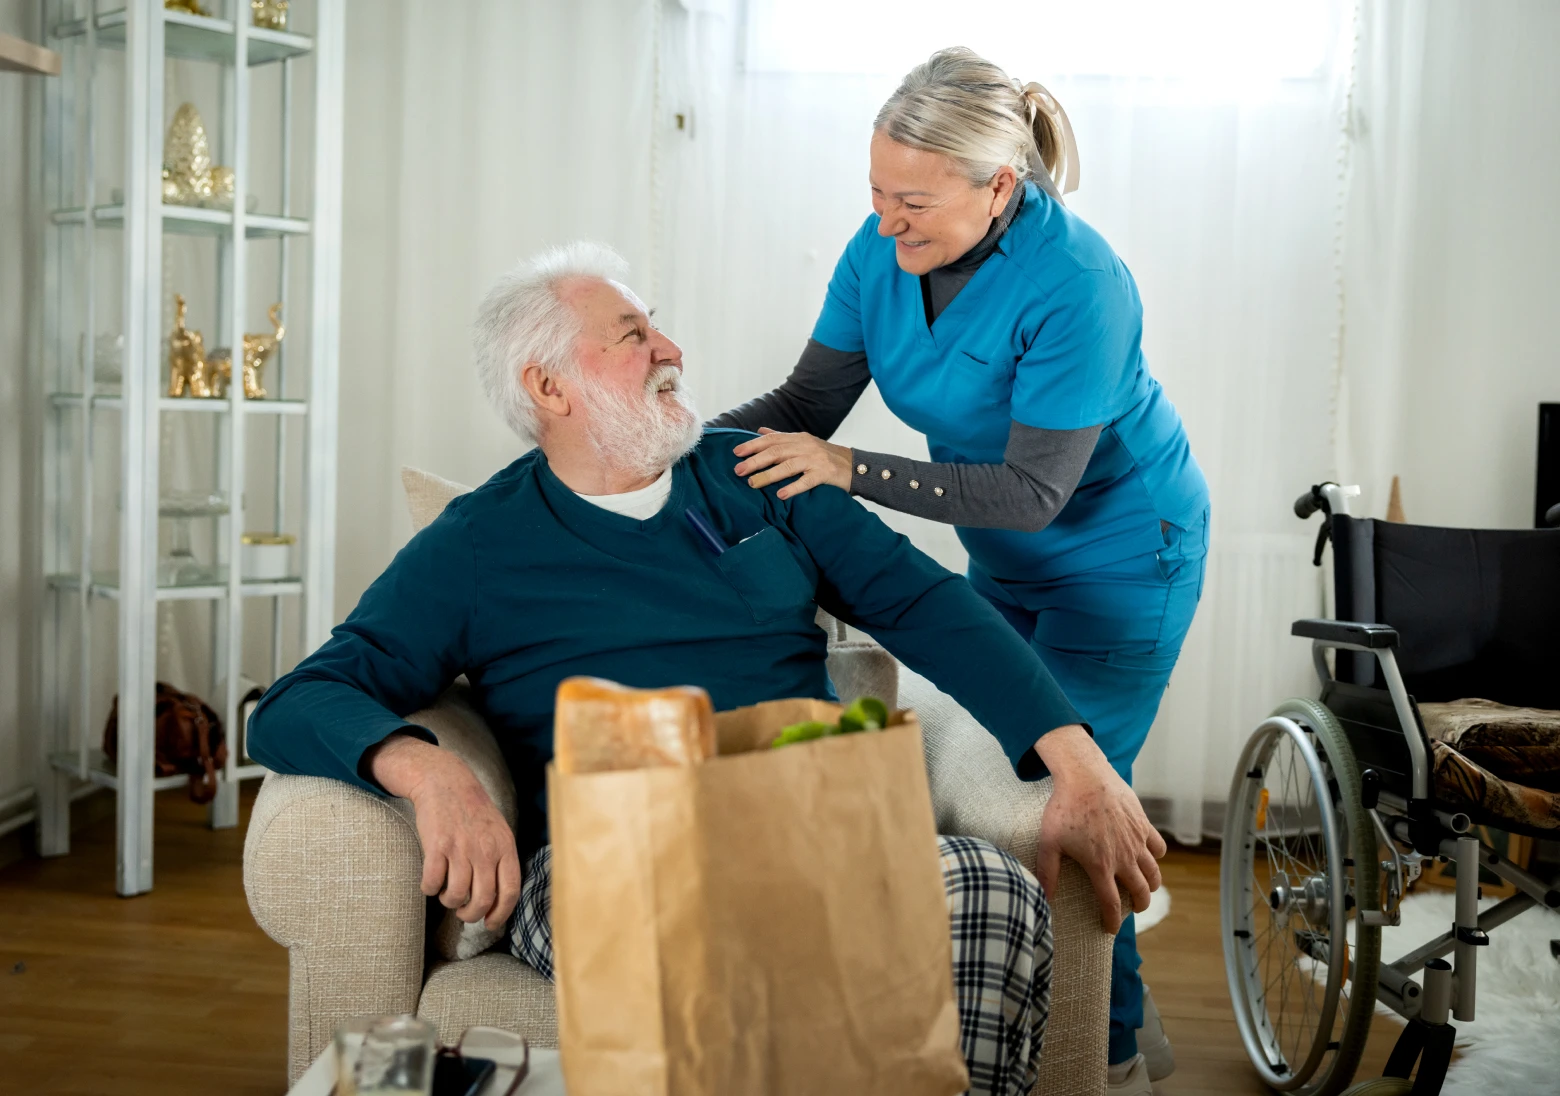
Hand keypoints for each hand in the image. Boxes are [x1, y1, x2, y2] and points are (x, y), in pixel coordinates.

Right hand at [367, 732, 521, 930]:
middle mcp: (486, 850)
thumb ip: (501, 860)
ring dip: (449, 901)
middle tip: (463, 914)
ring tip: (447, 894)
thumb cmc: (474, 812)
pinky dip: (429, 889)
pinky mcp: (437, 846)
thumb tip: (498, 899)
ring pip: (456, 895)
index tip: (490, 924)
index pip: (510, 891)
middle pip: (482, 899)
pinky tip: (430, 883)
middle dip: (470, 915)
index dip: (500, 914)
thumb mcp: (499, 831)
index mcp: (505, 847)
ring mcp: (461, 848)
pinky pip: (432, 882)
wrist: (446, 782)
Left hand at [731, 428, 853, 499]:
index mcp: (798, 438)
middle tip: (738, 470)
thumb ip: (782, 437)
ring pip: (788, 466)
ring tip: (753, 483)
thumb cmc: (825, 456)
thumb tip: (760, 431)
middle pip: (777, 451)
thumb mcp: (804, 442)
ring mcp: (816, 460)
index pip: (772, 439)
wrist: (854, 465)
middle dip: (756, 460)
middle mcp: (805, 446)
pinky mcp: (825, 474)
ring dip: (769, 475)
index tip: (737, 452)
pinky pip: (807, 481)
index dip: (753, 445)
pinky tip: (781, 495)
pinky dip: (793, 487)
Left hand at [1030, 725, 1165, 932]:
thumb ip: (1047, 872)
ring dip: (1151, 885)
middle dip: (1138, 906)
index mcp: (1100, 866)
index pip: (1111, 903)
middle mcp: (1123, 857)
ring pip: (1154, 873)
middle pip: (1140, 892)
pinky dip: (1157, 856)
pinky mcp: (1143, 824)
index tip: (1110, 929)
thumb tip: (1044, 897)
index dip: (1112, 920)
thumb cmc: (1064, 808)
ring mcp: (1136, 841)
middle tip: (1132, 909)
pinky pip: (1159, 847)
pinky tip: (1149, 857)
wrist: (1084, 776)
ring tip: (1145, 889)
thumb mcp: (1049, 842)